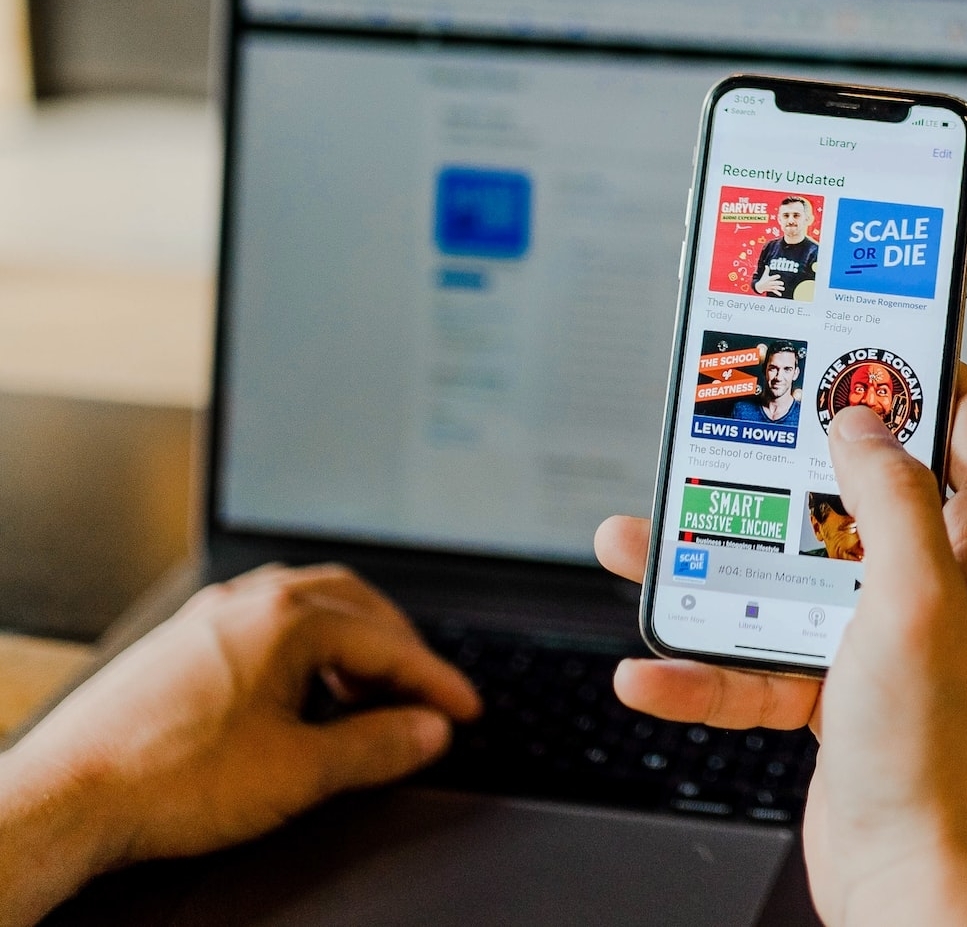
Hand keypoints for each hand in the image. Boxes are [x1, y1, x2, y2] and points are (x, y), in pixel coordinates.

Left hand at [0, 565, 479, 925]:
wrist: (70, 797)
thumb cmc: (170, 780)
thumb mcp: (300, 772)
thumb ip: (378, 745)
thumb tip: (429, 729)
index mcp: (287, 619)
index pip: (388, 642)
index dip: (436, 681)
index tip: (464, 709)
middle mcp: (250, 601)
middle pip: (355, 605)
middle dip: (400, 648)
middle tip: (425, 693)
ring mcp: (211, 617)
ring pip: (307, 606)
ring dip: (352, 641)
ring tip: (369, 691)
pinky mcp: (183, 642)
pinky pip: (266, 622)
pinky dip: (306, 647)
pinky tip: (302, 691)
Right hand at [595, 365, 966, 926]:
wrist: (911, 887)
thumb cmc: (941, 761)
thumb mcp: (916, 605)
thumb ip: (894, 499)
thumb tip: (864, 419)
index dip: (911, 367)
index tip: (845, 336)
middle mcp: (943, 579)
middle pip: (859, 484)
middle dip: (785, 462)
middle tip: (728, 427)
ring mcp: (887, 632)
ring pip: (795, 565)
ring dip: (719, 559)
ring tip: (646, 542)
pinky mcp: (838, 683)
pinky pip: (762, 652)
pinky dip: (708, 662)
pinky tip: (653, 668)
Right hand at [753, 268, 784, 295]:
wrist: (759, 287)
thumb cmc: (763, 279)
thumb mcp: (764, 275)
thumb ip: (766, 270)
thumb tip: (766, 266)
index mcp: (768, 279)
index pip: (772, 278)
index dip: (775, 277)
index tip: (779, 276)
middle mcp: (769, 283)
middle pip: (774, 283)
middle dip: (778, 283)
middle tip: (782, 283)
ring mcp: (770, 287)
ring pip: (775, 288)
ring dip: (779, 288)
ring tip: (783, 289)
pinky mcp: (771, 289)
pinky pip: (774, 291)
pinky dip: (777, 293)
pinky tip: (780, 295)